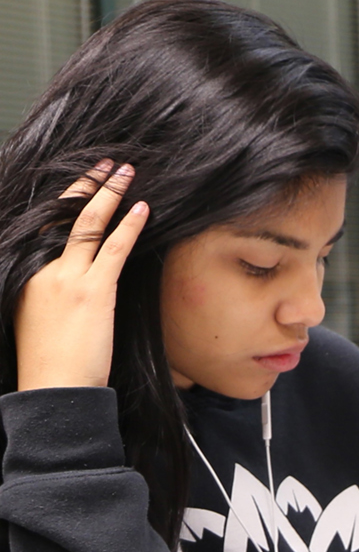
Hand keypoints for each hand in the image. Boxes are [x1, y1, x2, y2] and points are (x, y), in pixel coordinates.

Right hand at [15, 163, 148, 390]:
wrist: (54, 389)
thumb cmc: (51, 359)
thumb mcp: (40, 313)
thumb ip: (51, 287)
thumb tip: (69, 273)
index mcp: (23, 272)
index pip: (43, 224)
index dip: (65, 198)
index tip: (81, 178)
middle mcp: (39, 269)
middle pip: (62, 214)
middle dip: (86, 184)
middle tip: (105, 162)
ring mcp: (65, 279)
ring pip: (87, 224)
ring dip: (109, 193)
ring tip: (126, 171)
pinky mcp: (92, 292)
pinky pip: (113, 249)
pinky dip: (129, 226)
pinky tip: (141, 208)